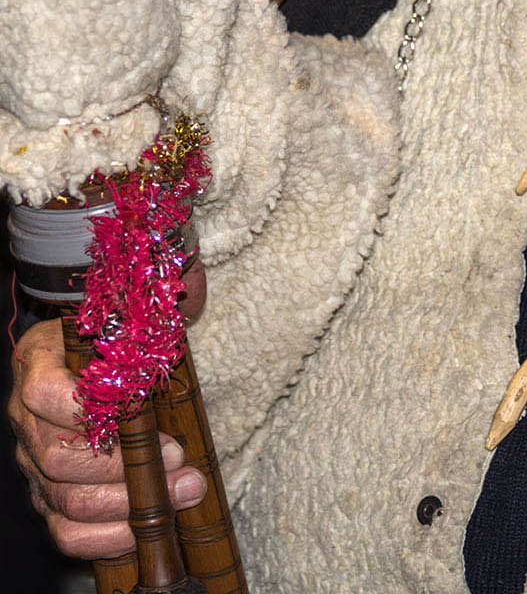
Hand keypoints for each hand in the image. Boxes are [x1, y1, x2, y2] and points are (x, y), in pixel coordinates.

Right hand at [7, 264, 208, 558]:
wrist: (91, 355)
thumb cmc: (112, 334)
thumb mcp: (124, 312)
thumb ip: (147, 308)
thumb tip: (189, 299)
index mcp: (38, 365)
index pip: (45, 392)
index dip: (89, 407)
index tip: (142, 408)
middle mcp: (27, 419)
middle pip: (58, 457)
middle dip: (124, 468)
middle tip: (179, 460)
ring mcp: (34, 463)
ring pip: (65, 500)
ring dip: (129, 506)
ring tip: (183, 490)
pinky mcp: (49, 497)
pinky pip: (67, 531)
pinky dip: (109, 537)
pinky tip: (149, 527)